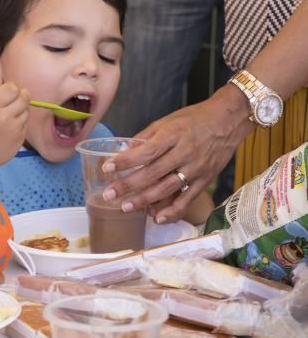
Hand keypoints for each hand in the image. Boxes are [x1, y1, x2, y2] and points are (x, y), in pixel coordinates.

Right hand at [0, 83, 29, 173]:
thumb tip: (9, 87)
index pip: (12, 88)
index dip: (11, 87)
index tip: (7, 91)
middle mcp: (6, 119)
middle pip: (25, 97)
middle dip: (21, 95)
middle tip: (15, 98)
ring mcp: (15, 130)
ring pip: (27, 111)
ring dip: (20, 110)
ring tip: (8, 116)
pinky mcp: (20, 140)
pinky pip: (25, 124)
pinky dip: (20, 123)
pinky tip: (8, 128)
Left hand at [101, 86, 252, 222]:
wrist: (229, 119)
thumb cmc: (196, 118)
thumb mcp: (168, 120)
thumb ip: (146, 136)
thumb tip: (125, 150)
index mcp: (173, 135)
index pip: (145, 151)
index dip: (125, 161)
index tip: (107, 168)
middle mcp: (184, 153)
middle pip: (152, 173)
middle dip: (128, 185)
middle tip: (109, 194)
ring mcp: (195, 168)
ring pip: (166, 188)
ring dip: (144, 200)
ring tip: (125, 207)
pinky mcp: (205, 180)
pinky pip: (187, 199)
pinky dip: (172, 211)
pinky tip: (156, 218)